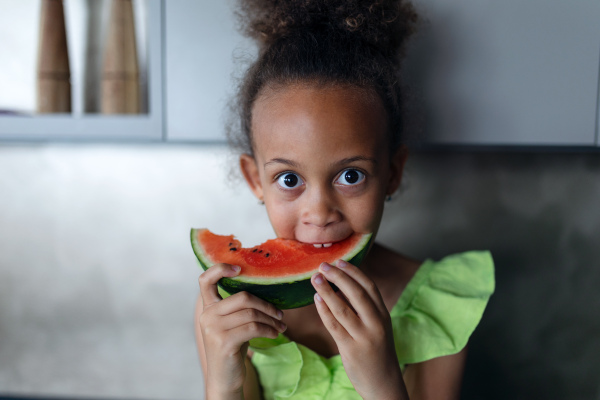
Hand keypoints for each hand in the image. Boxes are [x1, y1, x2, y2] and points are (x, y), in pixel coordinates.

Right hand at [198, 263, 286, 398]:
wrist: (224, 378)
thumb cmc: (232, 347)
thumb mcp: (231, 324)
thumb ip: (237, 308)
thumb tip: (265, 290)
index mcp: (208, 308)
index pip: (205, 280)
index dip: (220, 269)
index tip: (240, 268)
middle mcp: (207, 315)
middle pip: (243, 298)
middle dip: (266, 305)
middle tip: (280, 314)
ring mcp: (214, 329)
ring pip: (251, 313)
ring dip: (271, 319)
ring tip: (281, 326)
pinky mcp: (224, 342)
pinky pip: (254, 328)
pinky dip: (269, 329)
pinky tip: (275, 333)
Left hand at [311, 260, 408, 399]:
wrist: (384, 383)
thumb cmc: (377, 351)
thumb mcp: (378, 327)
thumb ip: (365, 309)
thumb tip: (340, 286)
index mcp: (383, 315)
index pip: (369, 287)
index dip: (353, 272)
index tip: (339, 261)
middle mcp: (376, 323)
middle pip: (356, 293)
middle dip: (338, 276)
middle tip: (323, 266)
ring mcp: (363, 337)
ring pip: (342, 308)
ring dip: (326, 291)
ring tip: (315, 279)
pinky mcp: (351, 349)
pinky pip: (333, 326)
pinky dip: (324, 310)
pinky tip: (316, 300)